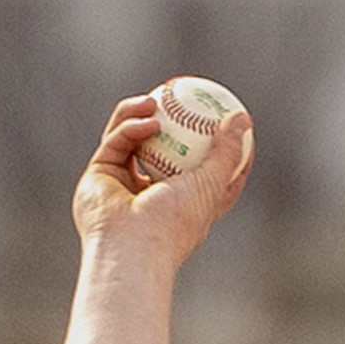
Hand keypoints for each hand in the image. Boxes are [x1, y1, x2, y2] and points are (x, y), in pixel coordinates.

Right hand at [72, 90, 252, 265]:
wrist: (130, 245)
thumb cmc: (174, 223)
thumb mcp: (211, 186)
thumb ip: (228, 153)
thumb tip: (243, 118)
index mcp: (181, 207)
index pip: (203, 174)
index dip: (217, 148)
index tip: (231, 124)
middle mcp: (151, 196)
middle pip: (162, 151)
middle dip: (170, 122)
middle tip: (185, 99)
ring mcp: (124, 186)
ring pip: (133, 139)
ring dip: (142, 115)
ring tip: (158, 100)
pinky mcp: (100, 175)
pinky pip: (116, 142)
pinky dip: (130, 127)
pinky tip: (149, 119)